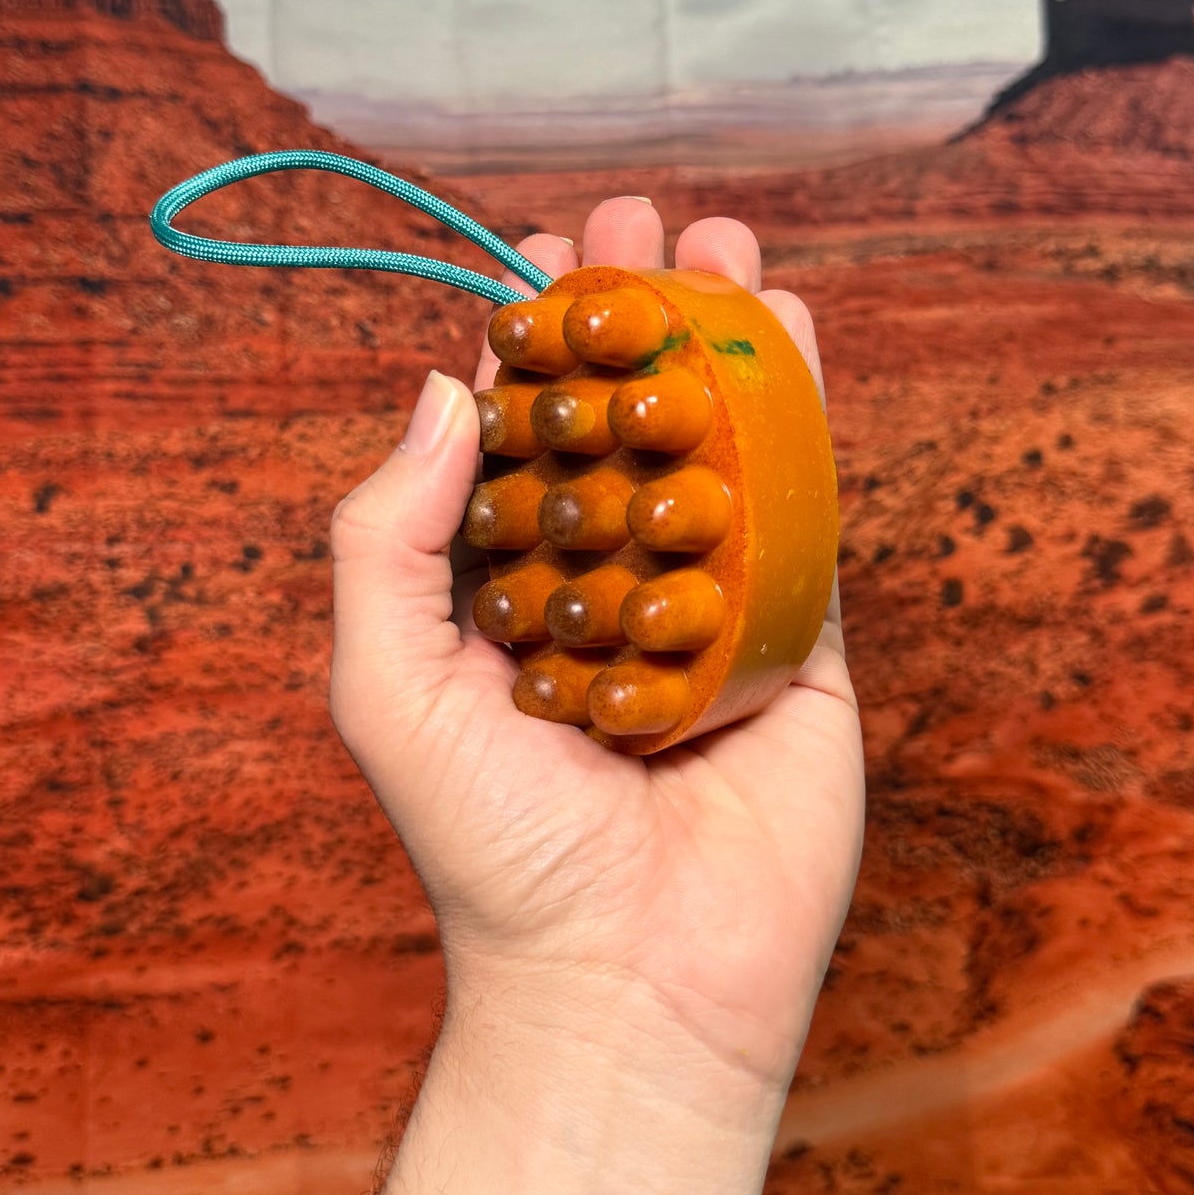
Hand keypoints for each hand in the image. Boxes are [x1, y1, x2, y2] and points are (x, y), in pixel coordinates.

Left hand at [329, 196, 862, 1109]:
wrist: (630, 979)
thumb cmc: (491, 845)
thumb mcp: (388, 684)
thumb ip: (389, 538)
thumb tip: (439, 390)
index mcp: (507, 596)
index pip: (521, 440)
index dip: (530, 343)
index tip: (541, 251)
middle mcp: (606, 591)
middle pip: (622, 422)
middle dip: (631, 316)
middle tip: (636, 215)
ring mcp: (707, 612)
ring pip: (718, 446)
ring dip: (722, 336)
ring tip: (719, 238)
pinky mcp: (799, 645)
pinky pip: (805, 512)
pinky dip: (804, 415)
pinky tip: (793, 328)